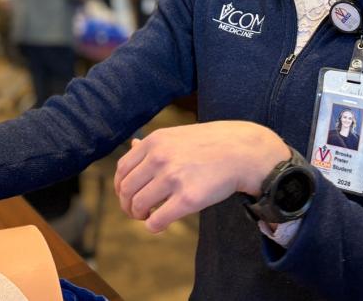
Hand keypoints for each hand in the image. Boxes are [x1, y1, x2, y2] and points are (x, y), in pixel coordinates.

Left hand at [114, 122, 289, 232]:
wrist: (242, 151)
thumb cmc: (209, 144)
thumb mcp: (177, 136)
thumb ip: (153, 144)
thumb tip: (132, 145)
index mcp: (154, 142)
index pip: (123, 169)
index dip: (120, 187)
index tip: (127, 196)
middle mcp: (159, 158)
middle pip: (127, 189)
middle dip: (127, 205)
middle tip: (136, 211)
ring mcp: (173, 178)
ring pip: (139, 205)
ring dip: (139, 216)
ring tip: (148, 217)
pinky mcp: (188, 199)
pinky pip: (157, 220)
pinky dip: (153, 226)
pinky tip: (159, 224)